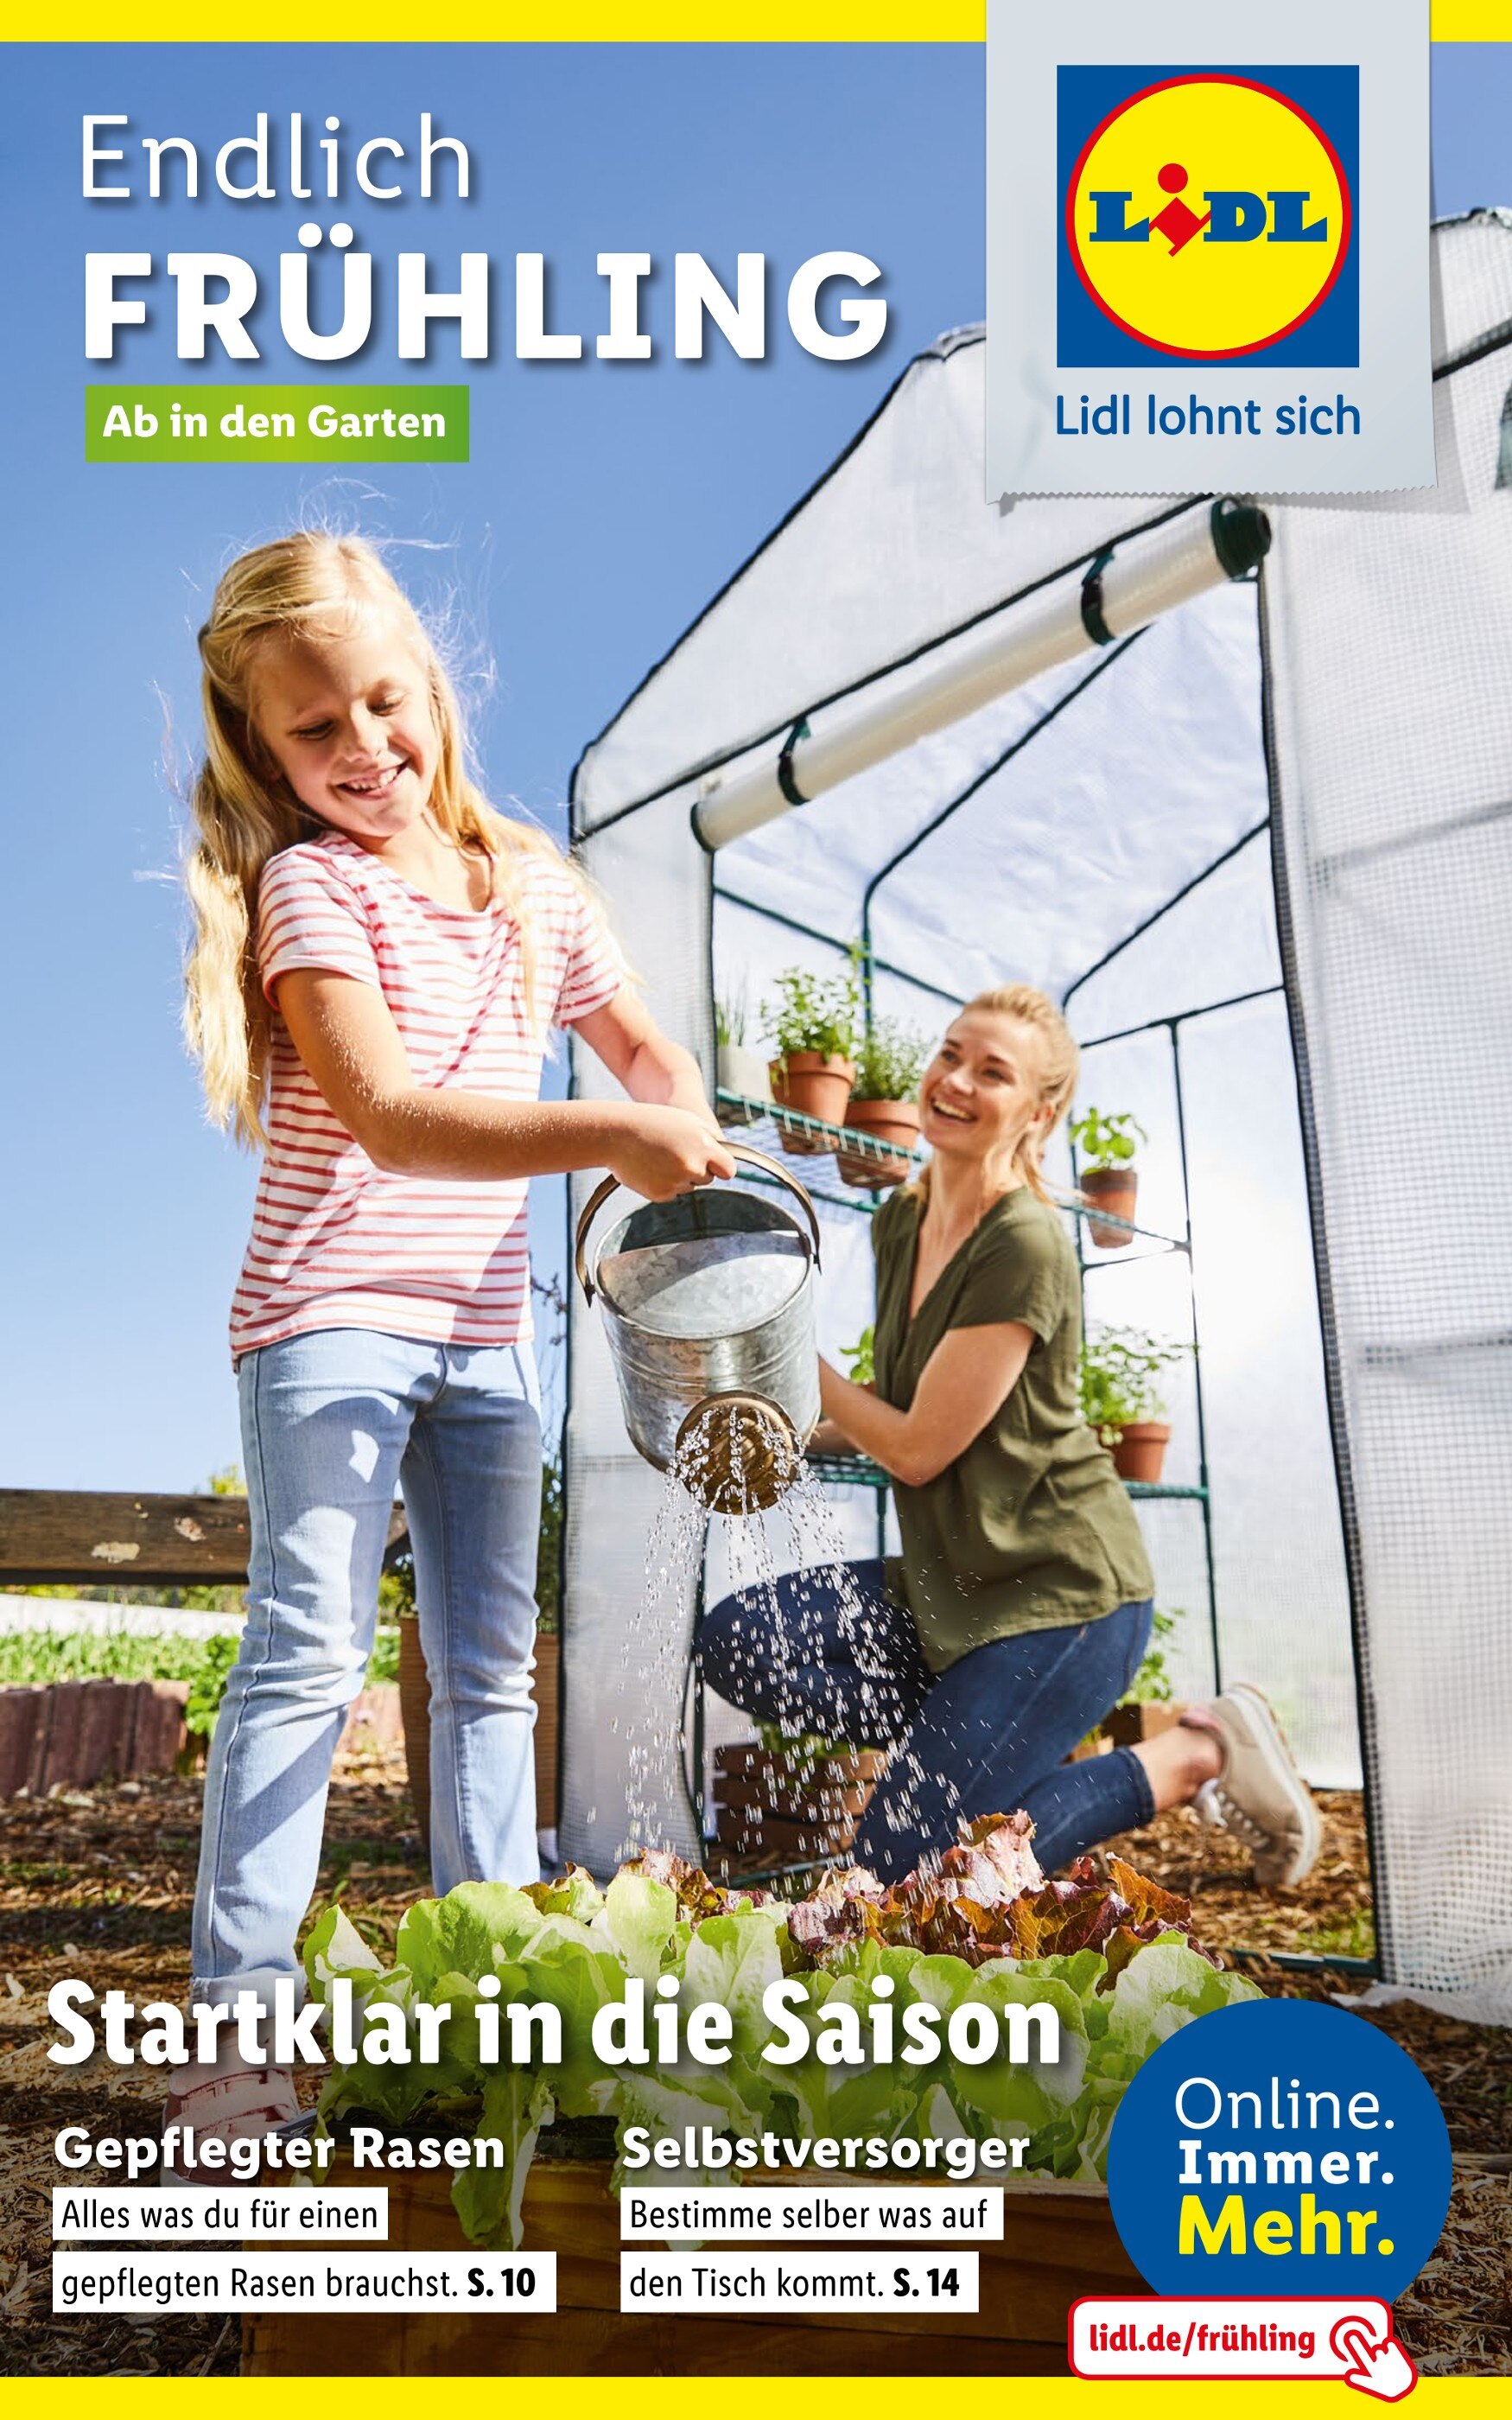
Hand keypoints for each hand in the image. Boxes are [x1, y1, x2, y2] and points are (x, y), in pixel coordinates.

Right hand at [607, 1106, 736, 1202]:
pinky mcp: (660, 1194)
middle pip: (708, 1179)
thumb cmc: (652, 1122)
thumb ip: (712, 1139)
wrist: (615, 1135)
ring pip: (688, 1186)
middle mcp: (693, 1166)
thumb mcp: (688, 1120)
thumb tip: (726, 1158)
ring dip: (680, 1176)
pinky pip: (671, 1193)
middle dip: (698, 1169)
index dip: (721, 1166)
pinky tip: (651, 1167)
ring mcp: (676, 1182)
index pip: (729, 1169)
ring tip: (659, 1157)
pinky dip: (664, 1184)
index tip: (715, 1165)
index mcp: (704, 1146)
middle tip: (676, 1153)